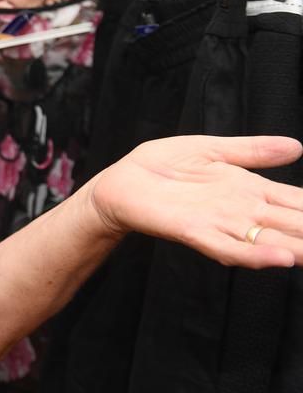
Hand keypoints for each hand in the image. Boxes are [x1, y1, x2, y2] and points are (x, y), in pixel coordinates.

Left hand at [89, 135, 302, 267]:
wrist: (119, 182)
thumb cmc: (161, 167)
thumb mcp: (212, 149)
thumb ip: (253, 151)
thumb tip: (298, 146)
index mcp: (251, 191)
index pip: (301, 204)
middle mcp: (243, 212)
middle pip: (296, 226)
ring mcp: (221, 223)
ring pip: (271, 242)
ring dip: (300, 249)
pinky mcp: (193, 230)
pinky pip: (230, 247)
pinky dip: (256, 253)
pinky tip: (282, 258)